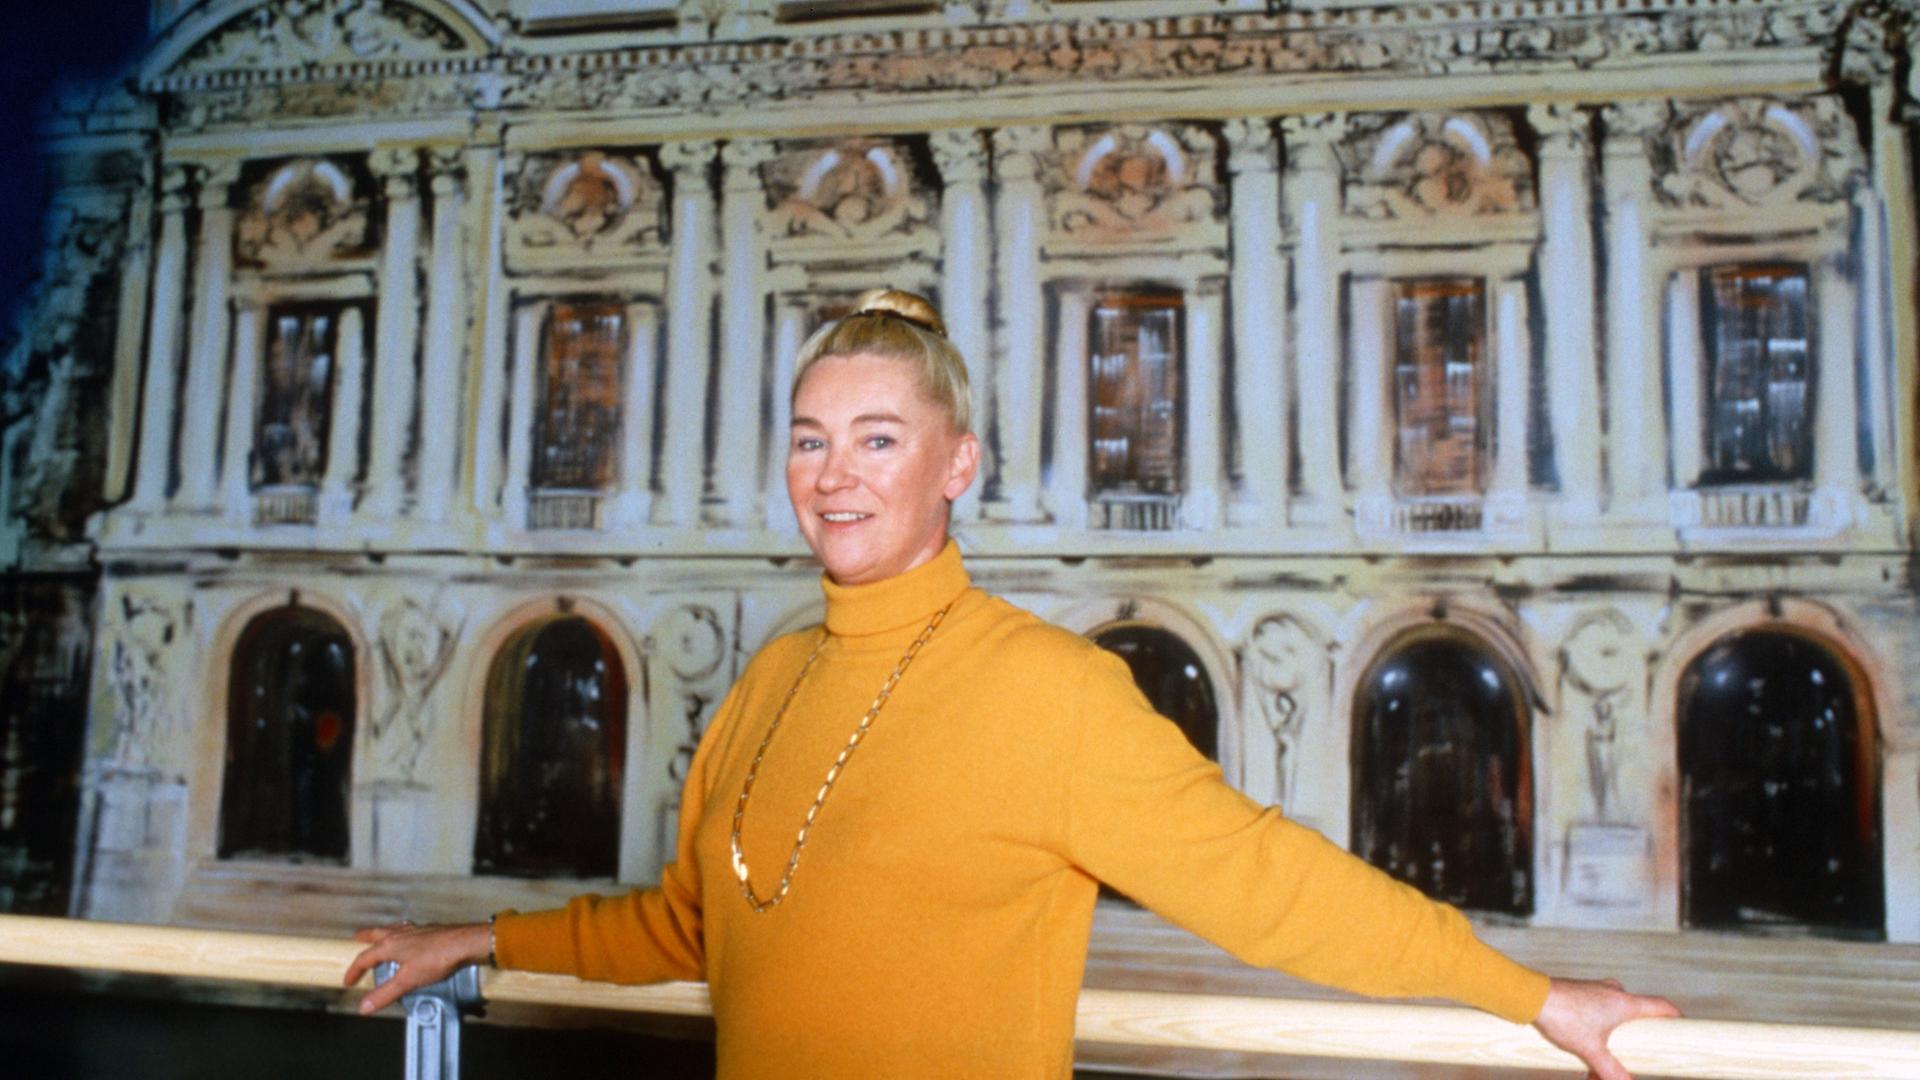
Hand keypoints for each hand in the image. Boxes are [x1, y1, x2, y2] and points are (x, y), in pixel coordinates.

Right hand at [343, 920, 492, 1015]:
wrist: (465, 943)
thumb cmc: (438, 957)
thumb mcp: (407, 981)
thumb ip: (385, 994)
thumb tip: (364, 1006)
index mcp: (390, 945)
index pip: (364, 958)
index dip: (354, 970)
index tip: (349, 981)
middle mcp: (400, 934)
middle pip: (375, 934)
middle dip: (364, 939)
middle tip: (356, 941)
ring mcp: (416, 930)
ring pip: (393, 929)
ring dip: (383, 934)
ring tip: (381, 939)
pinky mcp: (430, 931)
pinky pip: (410, 930)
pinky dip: (403, 935)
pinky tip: (410, 941)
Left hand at [1533, 976, 1680, 1079]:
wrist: (1529, 996)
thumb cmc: (1563, 1017)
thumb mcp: (1590, 1050)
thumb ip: (1610, 1071)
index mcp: (1625, 1003)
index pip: (1661, 1006)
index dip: (1675, 1017)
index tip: (1683, 1028)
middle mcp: (1614, 993)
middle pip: (1636, 1017)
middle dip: (1632, 1043)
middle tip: (1632, 1058)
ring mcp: (1596, 992)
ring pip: (1613, 1019)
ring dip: (1609, 1043)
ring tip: (1596, 1070)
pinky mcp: (1580, 994)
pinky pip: (1596, 1014)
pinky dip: (1595, 1034)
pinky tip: (1582, 1054)